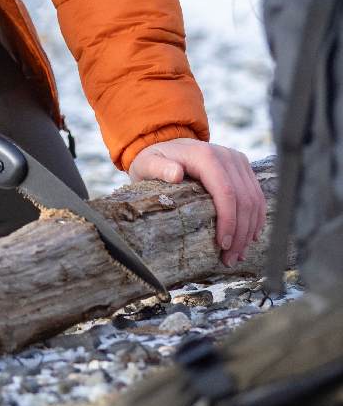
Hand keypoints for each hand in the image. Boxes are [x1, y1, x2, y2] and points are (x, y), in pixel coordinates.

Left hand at [128, 139, 266, 267]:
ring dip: (250, 230)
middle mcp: (226, 155)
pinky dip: (255, 219)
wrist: (167, 146)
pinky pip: (257, 196)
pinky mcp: (243, 168)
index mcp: (205, 155)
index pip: (226, 192)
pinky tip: (249, 237)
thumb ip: (159, 168)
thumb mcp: (148, 163)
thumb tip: (175, 174)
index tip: (223, 245)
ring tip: (238, 254)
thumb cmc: (154, 160)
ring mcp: (237, 160)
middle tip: (229, 259)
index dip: (229, 221)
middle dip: (240, 233)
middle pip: (244, 200)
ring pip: (254, 200)